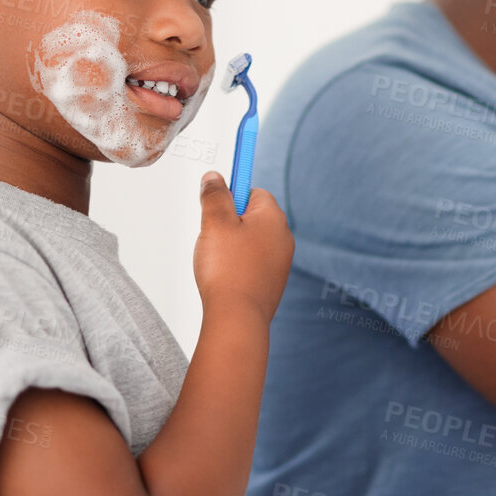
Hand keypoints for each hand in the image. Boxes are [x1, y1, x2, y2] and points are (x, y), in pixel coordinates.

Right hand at [192, 172, 294, 322]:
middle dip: (228, 223)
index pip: (253, 191)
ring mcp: (280, 262)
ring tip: (217, 261)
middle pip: (251, 216)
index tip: (214, 203)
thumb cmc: (228, 270)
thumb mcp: (214, 222)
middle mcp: (283, 237)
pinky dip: (237, 266)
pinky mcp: (272, 282)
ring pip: (249, 242)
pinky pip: (252, 264)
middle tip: (212, 237)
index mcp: (273, 217)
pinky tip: (224, 277)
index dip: (230, 195)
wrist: (237, 317)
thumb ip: (214, 194)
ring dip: (231, 246)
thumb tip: (214, 178)